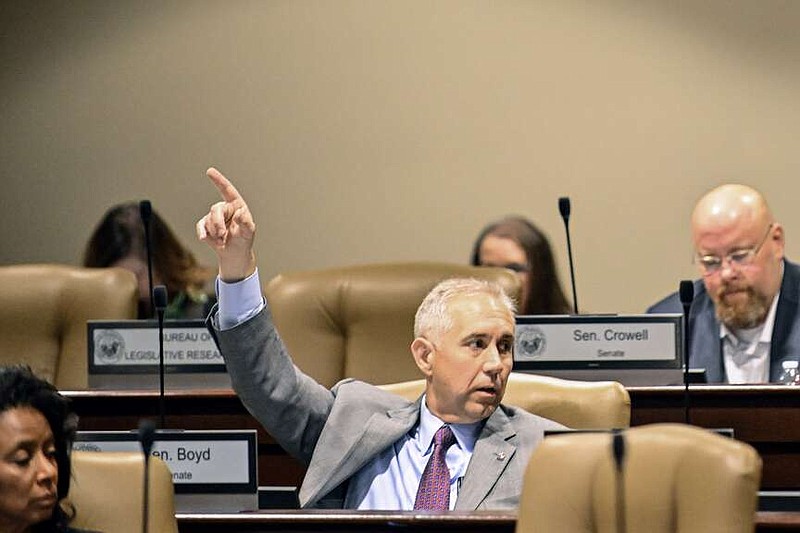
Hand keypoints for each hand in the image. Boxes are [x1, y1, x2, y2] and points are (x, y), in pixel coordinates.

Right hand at [196, 167, 256, 281]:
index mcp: (237, 205)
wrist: (234, 253)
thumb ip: (246, 223)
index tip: (209, 171)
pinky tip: (204, 239)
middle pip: (215, 209)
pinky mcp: (206, 225)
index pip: (227, 190)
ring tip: (222, 240)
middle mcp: (225, 208)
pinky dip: (202, 232)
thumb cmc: (244, 240)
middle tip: (223, 235)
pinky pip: (200, 225)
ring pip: (208, 219)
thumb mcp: (248, 233)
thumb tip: (240, 213)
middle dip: (218, 223)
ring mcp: (214, 216)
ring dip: (214, 231)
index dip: (218, 180)